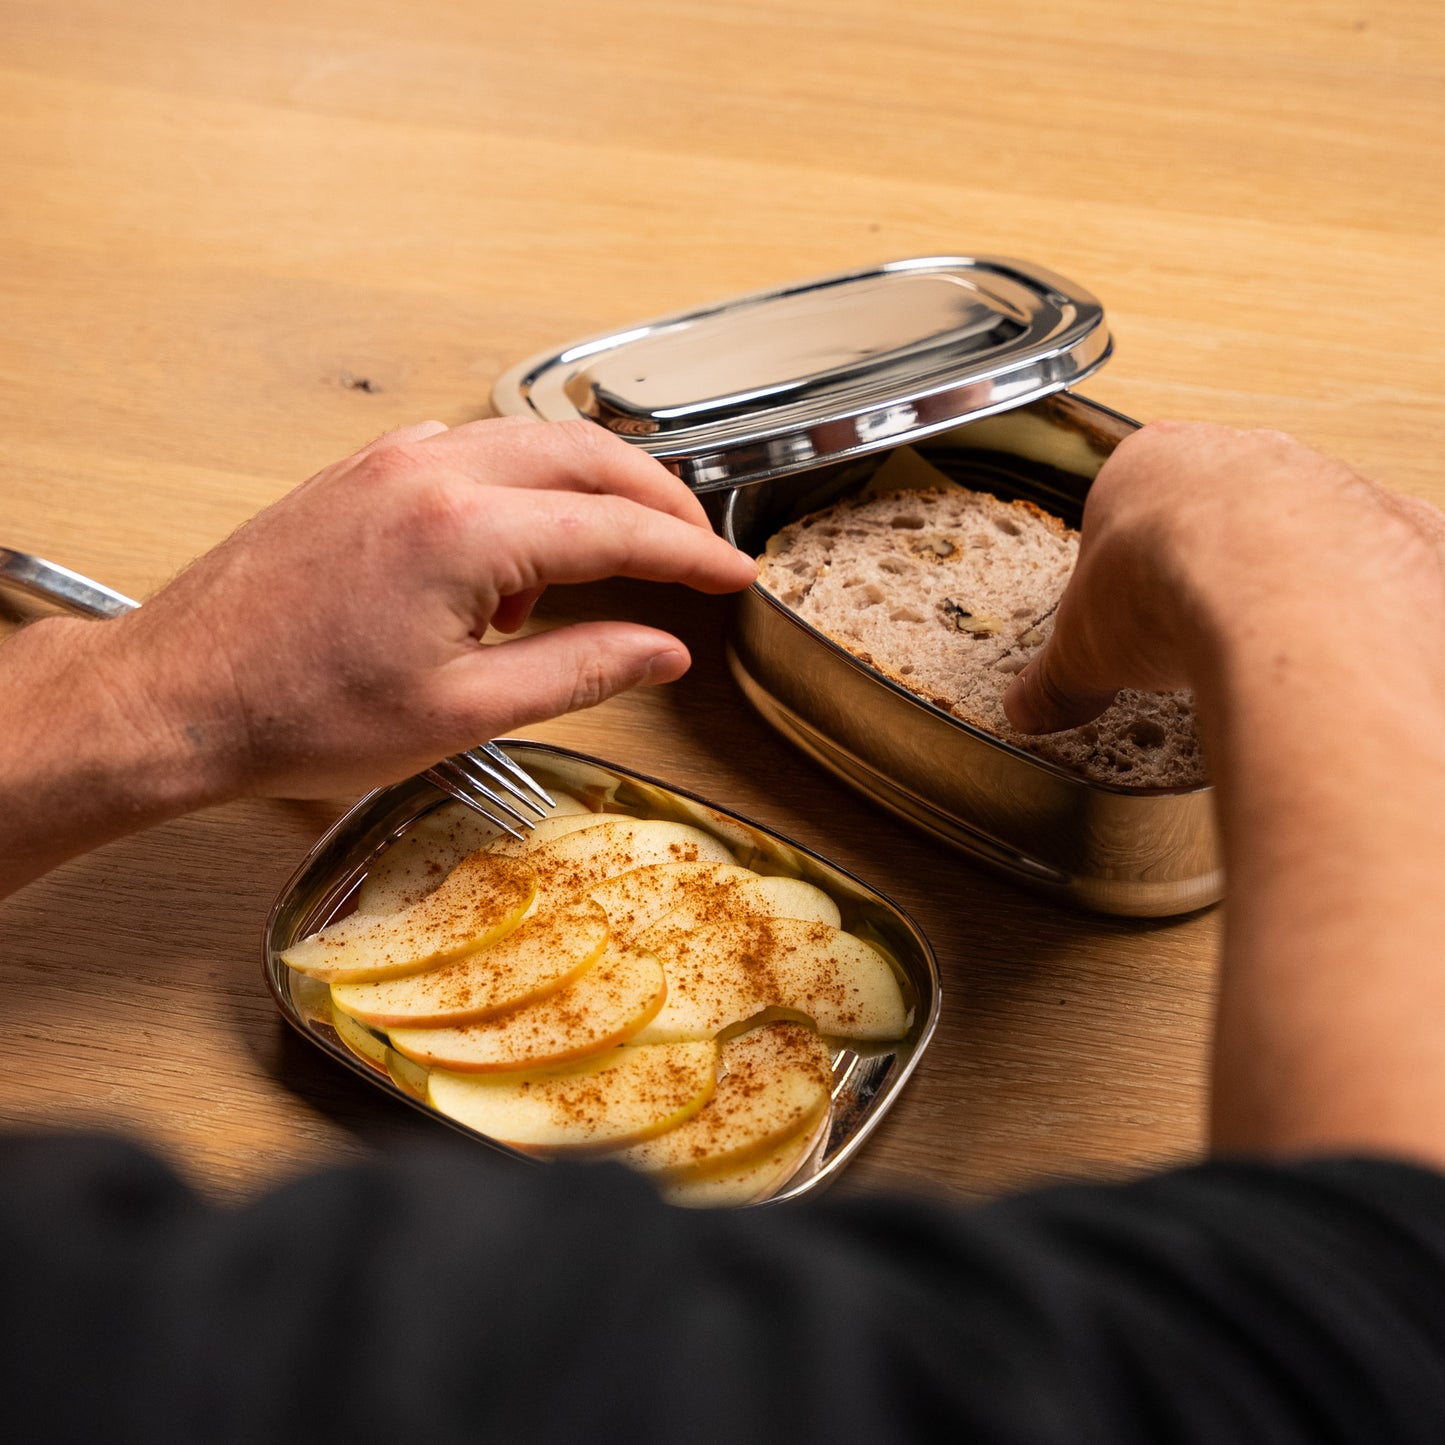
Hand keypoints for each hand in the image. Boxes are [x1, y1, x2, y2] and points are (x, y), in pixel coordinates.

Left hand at [104, 417, 757, 800]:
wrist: (176, 696)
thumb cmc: (295, 713)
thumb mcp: (463, 713)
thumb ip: (581, 670)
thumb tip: (660, 651)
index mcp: (464, 532)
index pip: (618, 528)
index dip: (692, 555)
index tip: (734, 575)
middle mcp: (430, 472)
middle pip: (587, 456)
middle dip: (659, 501)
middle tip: (699, 550)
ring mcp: (392, 462)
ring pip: (531, 443)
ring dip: (589, 492)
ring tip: (604, 571)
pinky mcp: (363, 471)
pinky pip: (473, 454)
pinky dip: (522, 492)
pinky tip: (513, 561)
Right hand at [1002, 420, 1444, 735]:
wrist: (1281, 602)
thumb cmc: (1175, 588)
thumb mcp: (1082, 651)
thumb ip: (1053, 680)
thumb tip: (1028, 708)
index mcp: (1153, 462)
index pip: (1132, 501)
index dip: (1127, 562)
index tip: (1126, 608)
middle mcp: (1247, 456)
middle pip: (1223, 510)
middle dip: (1209, 567)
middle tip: (1192, 632)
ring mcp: (1329, 484)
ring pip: (1305, 530)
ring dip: (1285, 584)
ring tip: (1260, 653)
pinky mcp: (1400, 528)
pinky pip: (1379, 568)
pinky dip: (1359, 610)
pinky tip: (1331, 655)